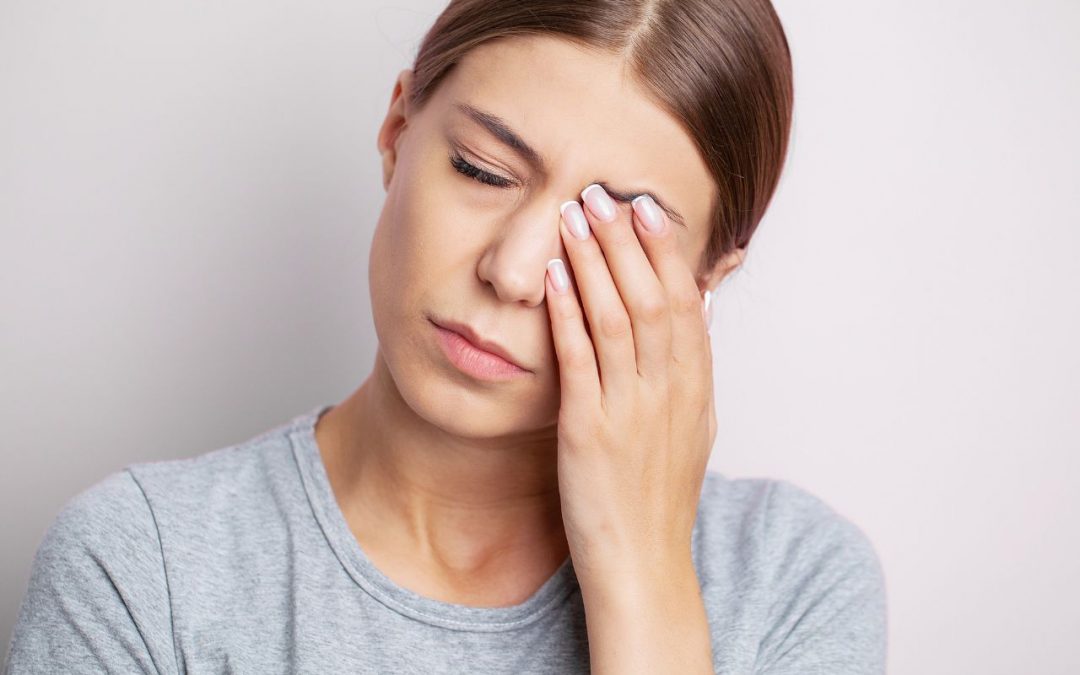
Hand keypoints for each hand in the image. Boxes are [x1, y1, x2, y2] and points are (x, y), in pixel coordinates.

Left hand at [545, 183, 716, 580]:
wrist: (644, 565)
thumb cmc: (660, 497)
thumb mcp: (694, 428)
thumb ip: (695, 368)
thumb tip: (699, 310)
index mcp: (695, 388)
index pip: (684, 301)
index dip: (665, 250)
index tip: (645, 206)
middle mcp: (668, 392)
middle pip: (651, 297)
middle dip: (626, 240)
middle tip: (602, 192)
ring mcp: (630, 410)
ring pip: (616, 317)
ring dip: (594, 261)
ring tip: (573, 216)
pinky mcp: (589, 431)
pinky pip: (579, 359)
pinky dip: (568, 312)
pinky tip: (555, 278)